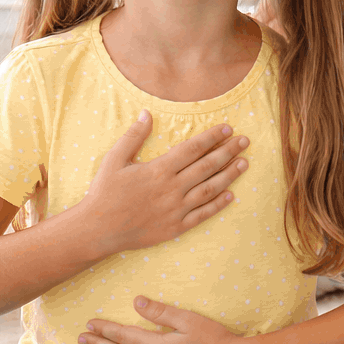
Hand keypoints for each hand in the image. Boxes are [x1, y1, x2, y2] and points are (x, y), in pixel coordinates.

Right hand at [79, 111, 249, 255]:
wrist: (97, 229)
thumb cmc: (104, 192)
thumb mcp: (114, 159)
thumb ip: (133, 136)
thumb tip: (146, 114)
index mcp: (159, 169)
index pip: (193, 148)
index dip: (212, 137)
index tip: (228, 129)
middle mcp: (172, 188)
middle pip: (207, 166)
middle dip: (228, 152)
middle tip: (245, 142)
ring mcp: (176, 209)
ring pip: (210, 189)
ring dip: (229, 175)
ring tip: (244, 163)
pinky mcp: (175, 227)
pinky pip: (202, 214)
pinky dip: (218, 205)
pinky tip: (231, 195)